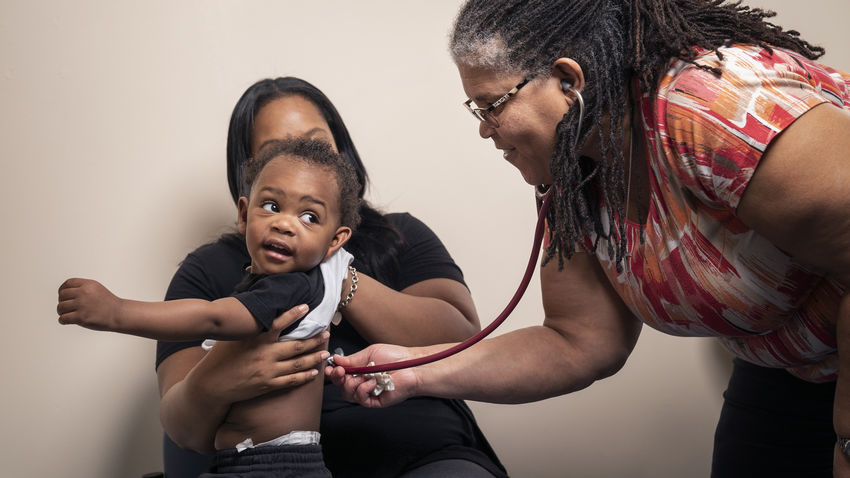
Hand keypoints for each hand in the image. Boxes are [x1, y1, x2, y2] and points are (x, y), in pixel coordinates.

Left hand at [57, 278, 121, 330]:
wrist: (118, 314)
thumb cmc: (108, 303)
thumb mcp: (96, 288)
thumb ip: (82, 288)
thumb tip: (63, 293)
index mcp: (88, 284)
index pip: (67, 283)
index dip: (62, 290)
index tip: (62, 295)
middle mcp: (84, 293)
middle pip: (62, 295)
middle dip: (62, 302)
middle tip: (66, 307)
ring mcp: (82, 305)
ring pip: (60, 307)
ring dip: (62, 312)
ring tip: (68, 314)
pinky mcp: (81, 317)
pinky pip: (63, 318)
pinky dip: (63, 320)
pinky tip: (67, 321)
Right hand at [192, 305, 330, 404]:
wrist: (211, 384)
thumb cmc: (219, 357)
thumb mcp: (232, 337)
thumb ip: (248, 326)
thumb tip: (257, 310)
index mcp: (256, 339)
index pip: (278, 322)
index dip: (294, 314)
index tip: (307, 306)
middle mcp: (264, 354)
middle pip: (296, 346)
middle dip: (314, 339)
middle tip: (326, 333)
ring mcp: (268, 371)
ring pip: (298, 363)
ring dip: (314, 357)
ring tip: (325, 352)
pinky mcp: (268, 385)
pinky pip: (291, 380)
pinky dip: (304, 376)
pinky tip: (314, 372)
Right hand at [326, 343, 419, 407]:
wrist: (411, 365)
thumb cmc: (395, 357)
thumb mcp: (370, 353)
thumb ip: (352, 359)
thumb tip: (336, 359)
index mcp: (360, 370)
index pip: (342, 375)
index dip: (334, 373)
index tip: (330, 368)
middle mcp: (363, 382)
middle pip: (342, 386)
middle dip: (338, 379)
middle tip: (340, 372)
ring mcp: (369, 392)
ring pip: (348, 394)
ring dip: (350, 385)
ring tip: (361, 377)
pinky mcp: (375, 401)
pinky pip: (361, 399)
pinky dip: (363, 390)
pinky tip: (370, 383)